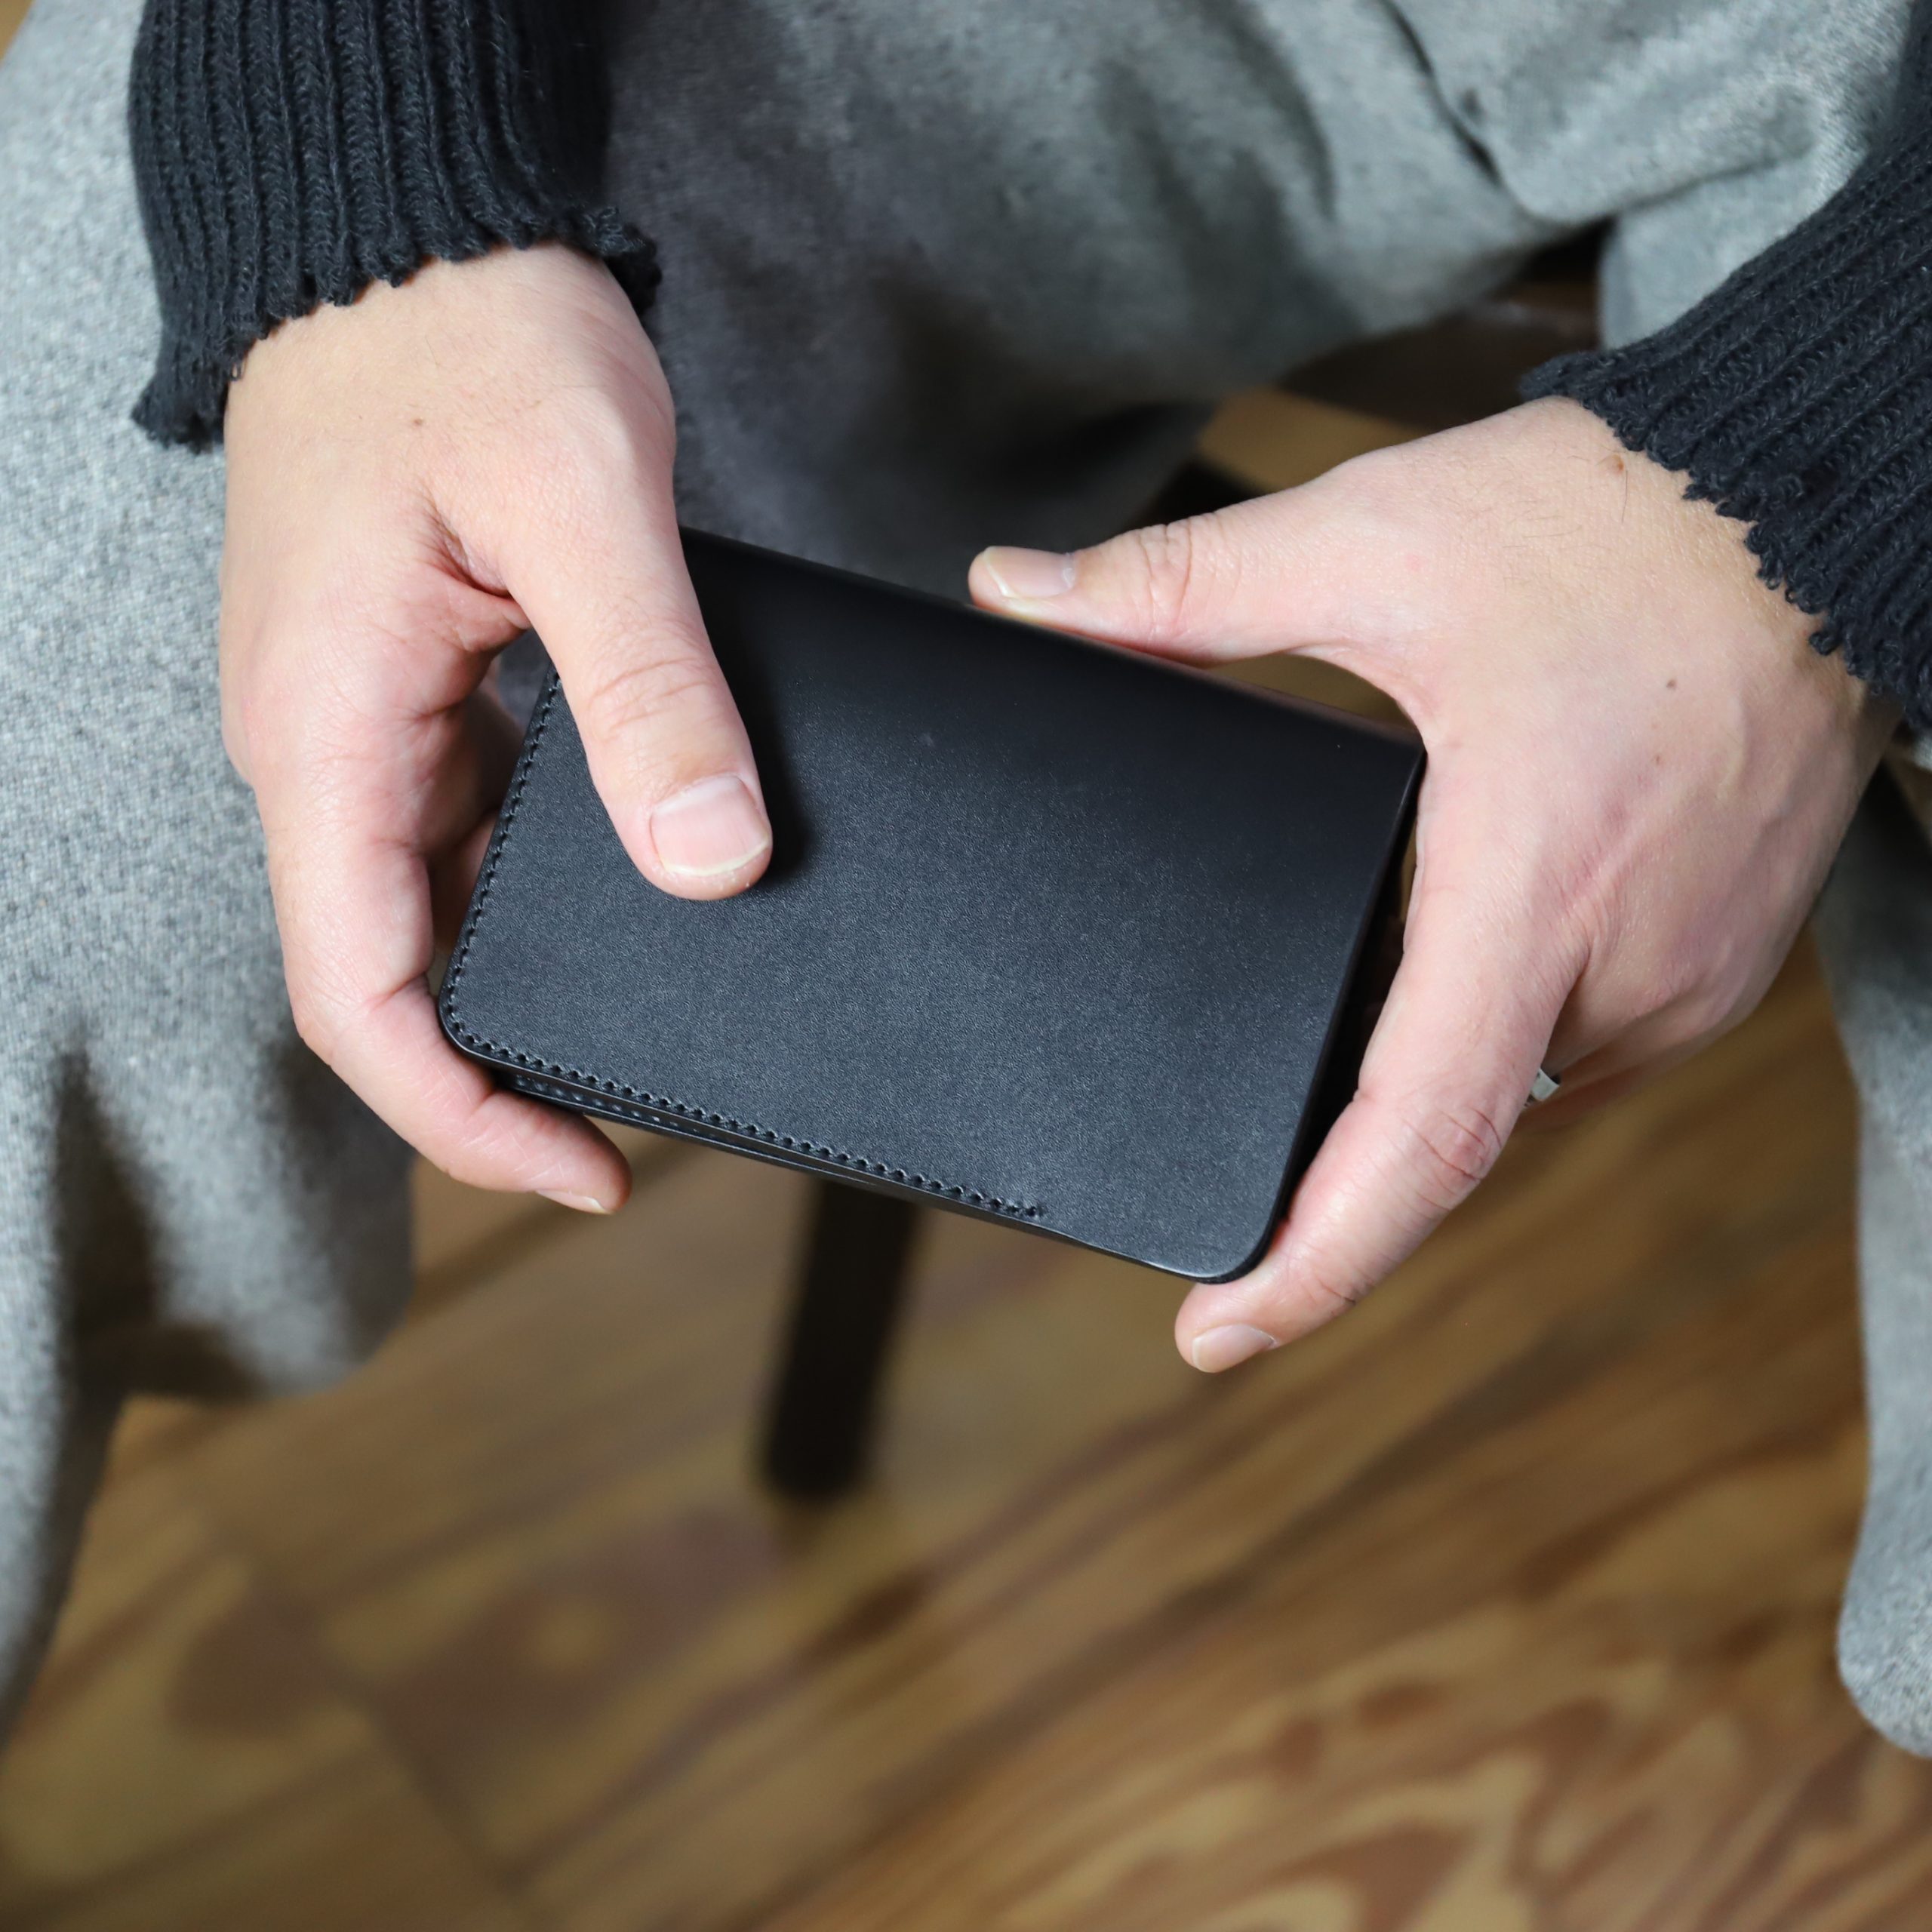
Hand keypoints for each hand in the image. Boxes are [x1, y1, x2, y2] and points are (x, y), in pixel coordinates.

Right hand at [222, 244, 771, 1212]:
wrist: (418, 222)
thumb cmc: (470, 330)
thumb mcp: (582, 507)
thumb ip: (645, 689)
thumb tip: (710, 859)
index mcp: (327, 733)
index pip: (358, 997)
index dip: (463, 1114)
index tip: (586, 1171)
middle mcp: (326, 745)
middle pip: (395, 970)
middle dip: (509, 1060)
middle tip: (648, 1111)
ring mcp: (368, 715)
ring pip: (438, 899)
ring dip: (533, 969)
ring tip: (662, 1006)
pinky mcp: (419, 678)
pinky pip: (471, 818)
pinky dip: (545, 877)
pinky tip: (642, 877)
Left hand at [970, 398, 1889, 1369]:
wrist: (1823, 499)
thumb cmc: (1622, 524)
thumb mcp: (1370, 542)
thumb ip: (1177, 588)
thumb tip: (1019, 595)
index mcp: (1528, 892)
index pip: (1417, 1141)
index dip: (1312, 1265)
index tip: (1218, 1334)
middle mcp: (1627, 969)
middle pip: (1446, 1133)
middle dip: (1330, 1160)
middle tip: (1218, 1141)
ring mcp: (1689, 977)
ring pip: (1512, 1090)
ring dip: (1413, 1091)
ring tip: (1310, 1064)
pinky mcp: (1719, 960)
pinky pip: (1575, 1044)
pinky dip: (1487, 1038)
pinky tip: (1428, 993)